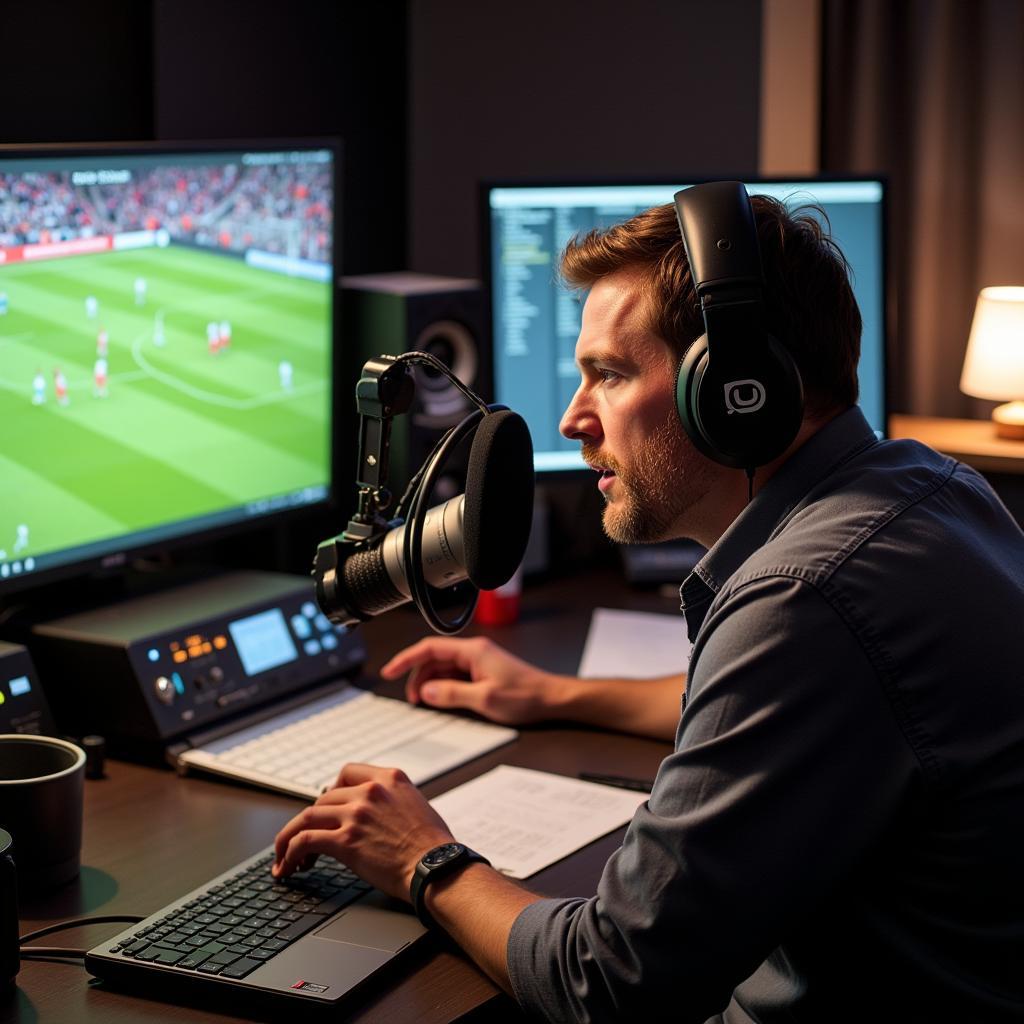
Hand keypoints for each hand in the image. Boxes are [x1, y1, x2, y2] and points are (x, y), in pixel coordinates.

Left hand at [272, 763, 453, 899]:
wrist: (438, 868)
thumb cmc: (434, 846)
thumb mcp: (417, 806)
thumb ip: (392, 801)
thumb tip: (376, 814)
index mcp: (390, 778)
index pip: (347, 773)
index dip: (332, 791)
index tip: (328, 808)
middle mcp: (371, 790)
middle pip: (323, 798)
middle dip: (312, 820)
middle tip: (307, 840)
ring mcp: (356, 814)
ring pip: (307, 816)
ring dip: (291, 837)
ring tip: (286, 856)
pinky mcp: (345, 840)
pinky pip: (304, 840)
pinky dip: (289, 852)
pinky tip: (288, 866)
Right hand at [381, 636, 564, 724]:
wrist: (552, 698)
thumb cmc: (527, 696)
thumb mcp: (485, 699)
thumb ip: (452, 694)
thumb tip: (428, 692)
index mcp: (473, 651)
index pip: (429, 648)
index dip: (406, 659)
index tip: (389, 671)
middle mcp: (475, 652)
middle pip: (434, 659)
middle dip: (418, 677)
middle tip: (412, 699)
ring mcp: (480, 662)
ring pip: (444, 669)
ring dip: (431, 684)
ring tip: (425, 702)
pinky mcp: (485, 673)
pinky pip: (456, 676)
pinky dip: (444, 687)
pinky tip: (442, 700)